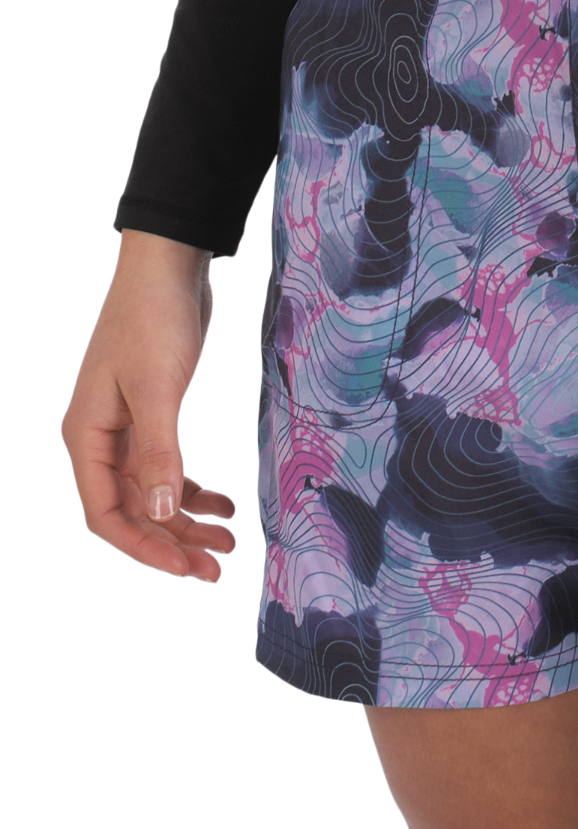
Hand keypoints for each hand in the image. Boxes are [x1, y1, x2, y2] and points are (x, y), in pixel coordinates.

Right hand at [60, 230, 235, 582]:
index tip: (187, 568)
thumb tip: (164, 510)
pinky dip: (197, 488)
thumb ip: (161, 451)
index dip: (145, 547)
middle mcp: (103, 439)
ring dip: (189, 519)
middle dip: (173, 541)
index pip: (107, 515)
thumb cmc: (153, 321)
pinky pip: (171, 466)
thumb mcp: (158, 388)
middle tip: (219, 566)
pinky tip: (226, 503)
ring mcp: (130, 427)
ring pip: (155, 492)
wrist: (169, 268)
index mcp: (87, 438)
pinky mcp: (157, 413)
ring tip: (231, 541)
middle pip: (134, 510)